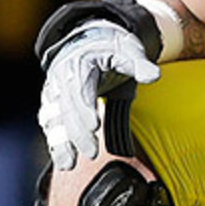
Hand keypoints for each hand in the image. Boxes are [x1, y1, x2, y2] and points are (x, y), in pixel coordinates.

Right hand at [37, 20, 160, 169]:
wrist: (88, 41)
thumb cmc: (110, 47)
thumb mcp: (127, 49)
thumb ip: (139, 64)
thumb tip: (154, 75)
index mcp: (79, 65)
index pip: (80, 90)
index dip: (85, 109)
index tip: (94, 127)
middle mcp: (61, 80)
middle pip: (67, 110)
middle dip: (77, 133)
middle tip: (91, 153)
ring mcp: (54, 93)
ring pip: (53, 120)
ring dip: (60, 143)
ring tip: (68, 164)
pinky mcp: (53, 105)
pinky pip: (51, 125)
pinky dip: (55, 143)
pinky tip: (62, 161)